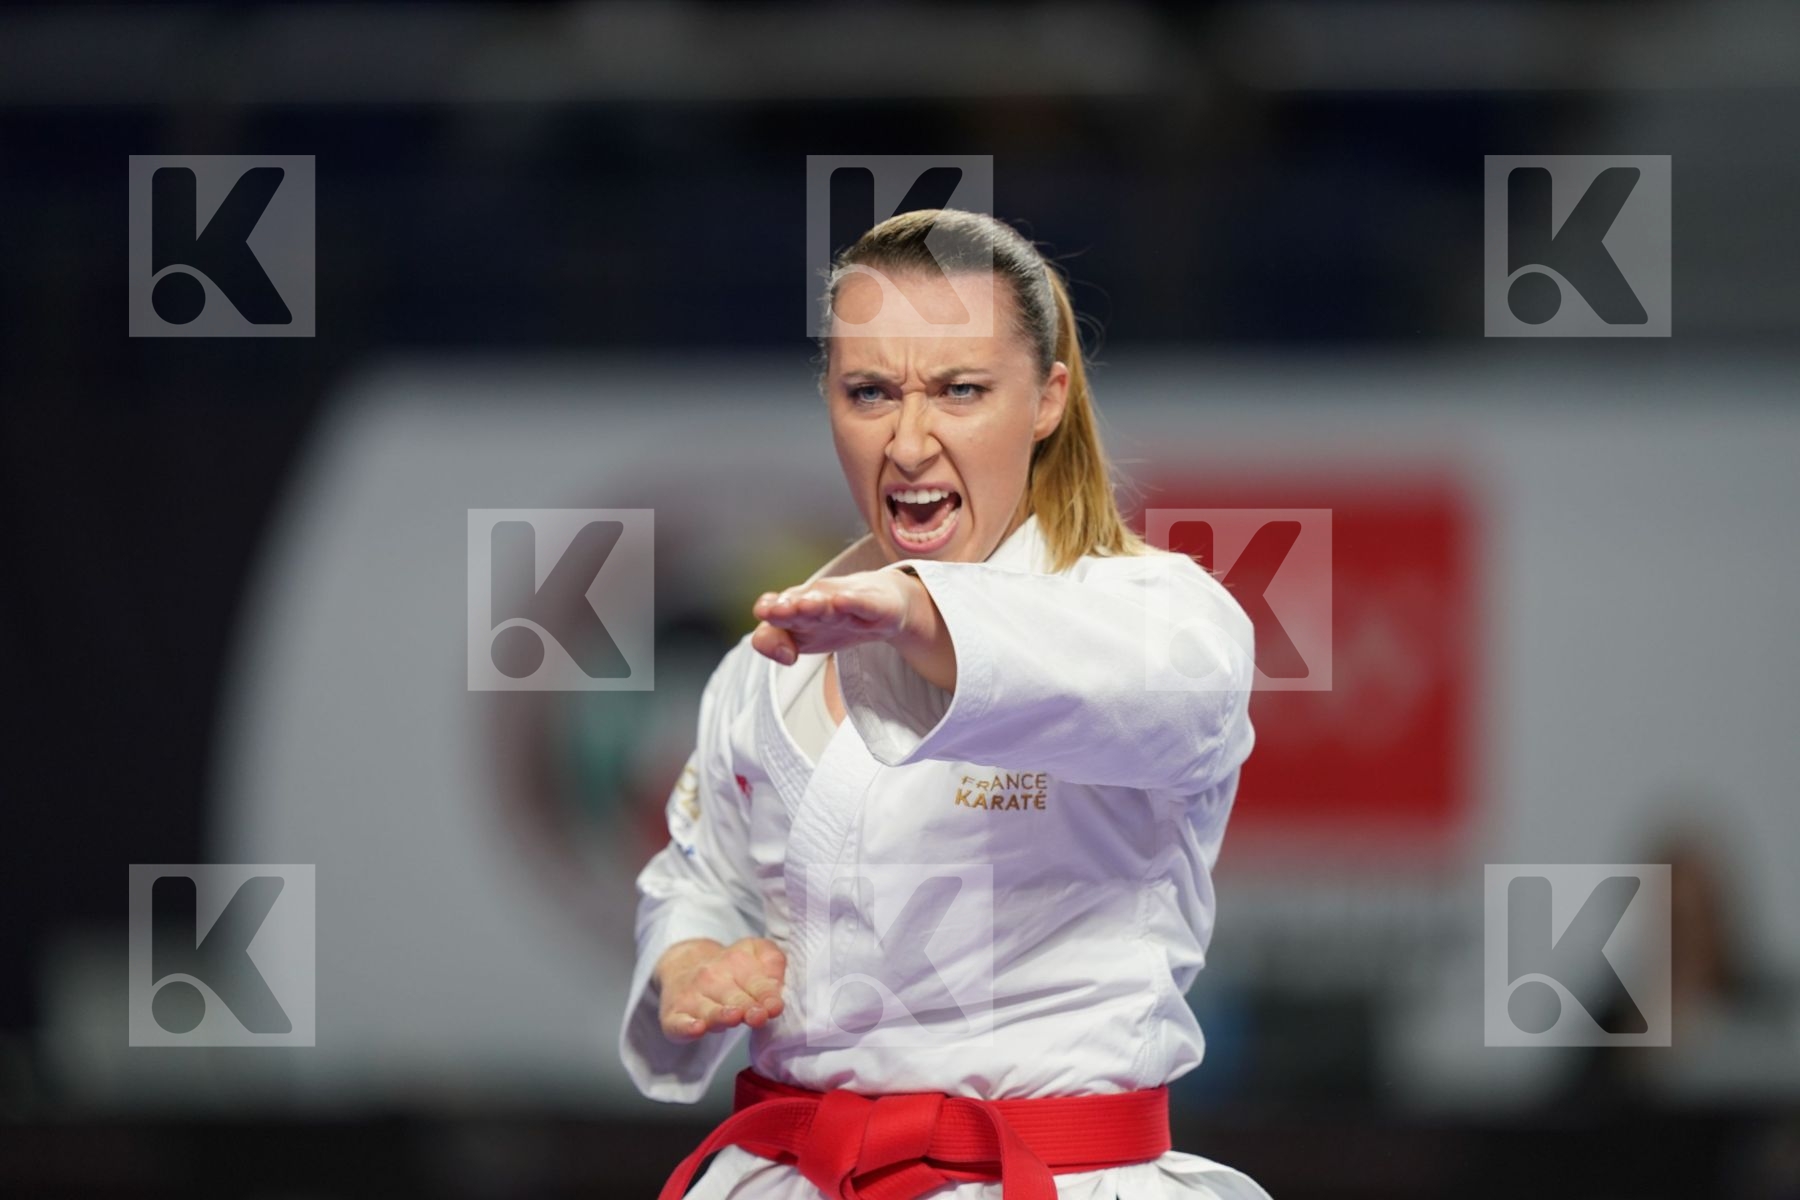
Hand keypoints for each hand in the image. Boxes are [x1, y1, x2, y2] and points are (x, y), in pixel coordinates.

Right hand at [655, 936, 786, 1040]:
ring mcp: (691, 999)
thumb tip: (779, 979)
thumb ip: (772, 959)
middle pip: (733, 997)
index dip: (767, 995)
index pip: (756, 982)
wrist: (682, 965)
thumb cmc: (728, 968)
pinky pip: (678, 1023)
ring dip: (721, 1015)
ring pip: (708, 1010)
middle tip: (759, 1015)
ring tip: (734, 1017)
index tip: (775, 1006)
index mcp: (736, 963)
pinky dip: (686, 1027)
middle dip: (747, 1007)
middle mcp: (711, 979)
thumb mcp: (754, 952)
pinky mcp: (673, 1017)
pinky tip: (697, 1028)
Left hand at [751, 569, 918, 663]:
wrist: (882, 601)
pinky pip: (861, 603)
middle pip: (797, 605)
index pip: (772, 617)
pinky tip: (842, 602)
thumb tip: (781, 654)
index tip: (785, 656)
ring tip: (805, 606)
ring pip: (827, 604)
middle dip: (785, 609)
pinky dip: (852, 602)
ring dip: (815, 604)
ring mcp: (844, 602)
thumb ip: (775, 644)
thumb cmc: (835, 620)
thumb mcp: (802, 637)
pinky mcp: (873, 604)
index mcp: (795, 612)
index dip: (770, 636)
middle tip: (775, 612)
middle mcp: (816, 602)